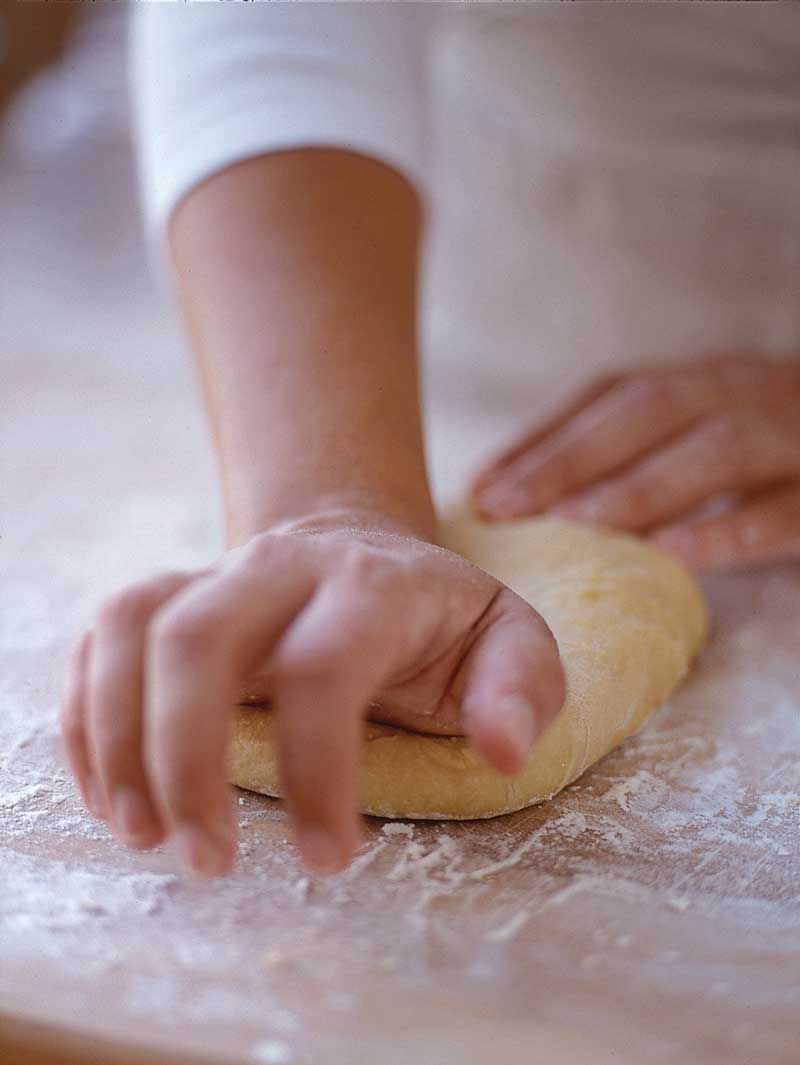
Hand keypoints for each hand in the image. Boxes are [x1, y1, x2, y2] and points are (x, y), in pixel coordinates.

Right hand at [60, 512, 564, 877]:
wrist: (363, 550)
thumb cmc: (438, 618)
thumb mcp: (508, 640)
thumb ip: (523, 688)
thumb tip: (502, 751)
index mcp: (374, 582)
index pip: (324, 667)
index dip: (318, 772)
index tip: (331, 858)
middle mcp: (283, 566)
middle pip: (197, 639)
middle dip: (185, 762)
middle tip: (209, 862)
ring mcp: (218, 573)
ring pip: (135, 628)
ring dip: (121, 740)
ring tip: (144, 834)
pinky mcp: (174, 594)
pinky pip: (104, 635)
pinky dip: (89, 714)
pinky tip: (111, 790)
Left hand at [470, 354, 799, 571]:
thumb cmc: (774, 446)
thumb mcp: (707, 426)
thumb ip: (639, 445)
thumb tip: (523, 485)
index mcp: (707, 379)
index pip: (613, 394)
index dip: (544, 434)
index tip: (481, 482)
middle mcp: (747, 390)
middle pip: (652, 411)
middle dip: (570, 456)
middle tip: (501, 507)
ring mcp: (796, 434)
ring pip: (717, 449)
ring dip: (639, 486)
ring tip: (573, 524)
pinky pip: (786, 509)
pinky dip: (730, 528)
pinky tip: (674, 554)